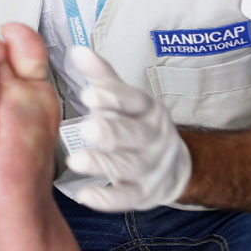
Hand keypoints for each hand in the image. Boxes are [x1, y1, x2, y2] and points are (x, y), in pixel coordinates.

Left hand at [64, 46, 190, 211]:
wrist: (173, 166)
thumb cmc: (138, 125)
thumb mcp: (126, 100)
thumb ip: (102, 77)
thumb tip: (78, 51)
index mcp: (148, 111)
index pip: (134, 102)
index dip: (113, 98)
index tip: (90, 93)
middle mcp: (153, 138)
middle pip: (135, 135)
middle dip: (112, 132)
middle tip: (87, 127)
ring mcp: (151, 168)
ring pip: (129, 166)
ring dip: (103, 164)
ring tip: (77, 160)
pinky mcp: (144, 194)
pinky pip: (126, 198)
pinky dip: (106, 199)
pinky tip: (85, 195)